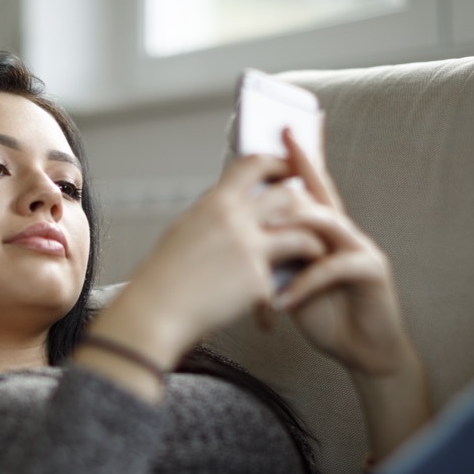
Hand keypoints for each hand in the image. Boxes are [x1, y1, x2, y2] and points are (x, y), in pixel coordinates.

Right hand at [93, 152, 327, 369]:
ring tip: (316, 250)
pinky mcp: (258, 281)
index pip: (253, 164)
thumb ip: (213, 215)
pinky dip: (287, 287)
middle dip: (306, 202)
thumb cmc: (163, 276)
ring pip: (302, 233)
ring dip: (314, 241)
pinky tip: (284, 298)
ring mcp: (250, 250)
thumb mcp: (184, 230)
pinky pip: (285, 277)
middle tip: (314, 211)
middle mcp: (235, 220)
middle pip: (288, 195)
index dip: (277, 162)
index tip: (288, 168)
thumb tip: (228, 203)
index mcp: (215, 203)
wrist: (157, 311)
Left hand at [267, 129, 418, 378]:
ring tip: (262, 238)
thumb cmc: (325, 314)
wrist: (362, 351)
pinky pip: (333, 267)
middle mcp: (344, 230)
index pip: (310, 185)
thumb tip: (241, 234)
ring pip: (325, 223)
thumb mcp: (290, 280)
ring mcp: (360, 247)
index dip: (298, 156)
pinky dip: (304, 284)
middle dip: (299, 170)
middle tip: (276, 148)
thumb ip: (275, 253)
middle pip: (320, 192)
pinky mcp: (371, 271)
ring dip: (289, 233)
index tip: (281, 128)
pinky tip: (282, 300)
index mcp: (324, 229)